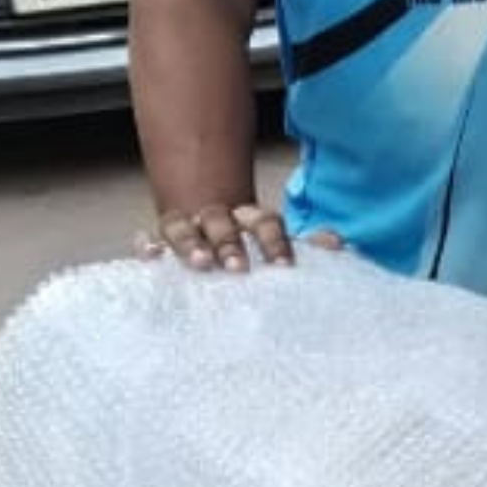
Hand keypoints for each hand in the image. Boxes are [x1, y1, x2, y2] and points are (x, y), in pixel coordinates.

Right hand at [140, 200, 296, 271]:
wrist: (207, 229)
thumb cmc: (248, 247)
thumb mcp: (276, 246)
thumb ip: (308, 246)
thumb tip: (338, 244)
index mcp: (250, 219)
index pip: (264, 222)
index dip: (274, 242)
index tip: (284, 267)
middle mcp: (216, 219)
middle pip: (222, 223)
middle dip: (230, 243)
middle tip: (238, 268)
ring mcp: (185, 227)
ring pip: (184, 228)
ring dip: (191, 243)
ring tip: (200, 263)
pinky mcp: (158, 241)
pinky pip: (148, 238)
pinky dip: (148, 244)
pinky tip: (152, 255)